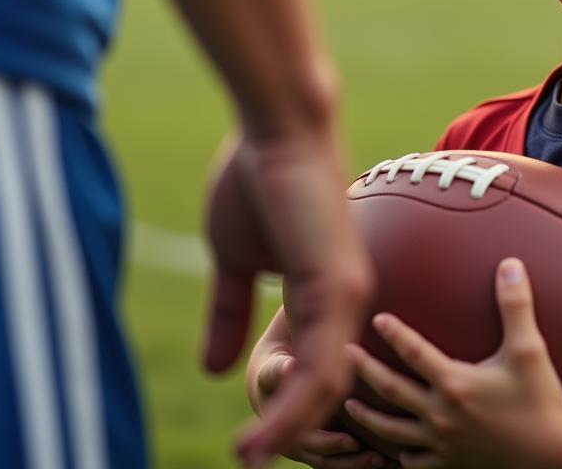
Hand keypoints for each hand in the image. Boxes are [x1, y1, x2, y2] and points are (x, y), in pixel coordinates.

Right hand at [202, 134, 372, 465]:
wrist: (276, 126)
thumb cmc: (256, 179)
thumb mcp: (233, 260)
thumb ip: (229, 310)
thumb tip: (213, 368)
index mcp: (322, 297)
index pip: (314, 373)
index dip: (286, 412)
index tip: (252, 443)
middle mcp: (346, 304)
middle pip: (330, 392)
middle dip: (296, 434)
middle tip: (253, 460)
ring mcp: (348, 298)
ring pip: (329, 391)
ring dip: (290, 434)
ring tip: (248, 459)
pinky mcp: (338, 289)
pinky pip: (321, 368)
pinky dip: (293, 412)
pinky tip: (258, 440)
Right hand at [254, 352, 387, 468]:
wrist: (275, 376)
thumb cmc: (275, 369)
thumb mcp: (273, 367)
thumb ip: (278, 369)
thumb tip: (288, 366)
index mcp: (283, 429)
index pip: (309, 445)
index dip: (331, 444)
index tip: (353, 441)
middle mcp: (297, 446)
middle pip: (325, 461)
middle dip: (351, 461)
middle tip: (378, 458)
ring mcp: (312, 447)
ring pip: (335, 464)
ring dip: (358, 464)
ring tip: (383, 460)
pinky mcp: (325, 442)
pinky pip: (342, 458)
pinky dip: (359, 460)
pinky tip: (384, 458)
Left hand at [344, 259, 561, 468]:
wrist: (554, 457)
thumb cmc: (542, 401)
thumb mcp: (529, 350)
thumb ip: (516, 305)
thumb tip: (510, 264)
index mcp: (455, 383)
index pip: (415, 352)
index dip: (394, 333)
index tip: (375, 316)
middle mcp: (442, 414)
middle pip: (392, 390)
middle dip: (365, 370)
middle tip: (342, 353)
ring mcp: (444, 443)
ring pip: (394, 431)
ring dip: (369, 417)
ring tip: (348, 404)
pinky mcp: (452, 464)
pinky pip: (416, 462)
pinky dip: (400, 455)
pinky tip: (393, 449)